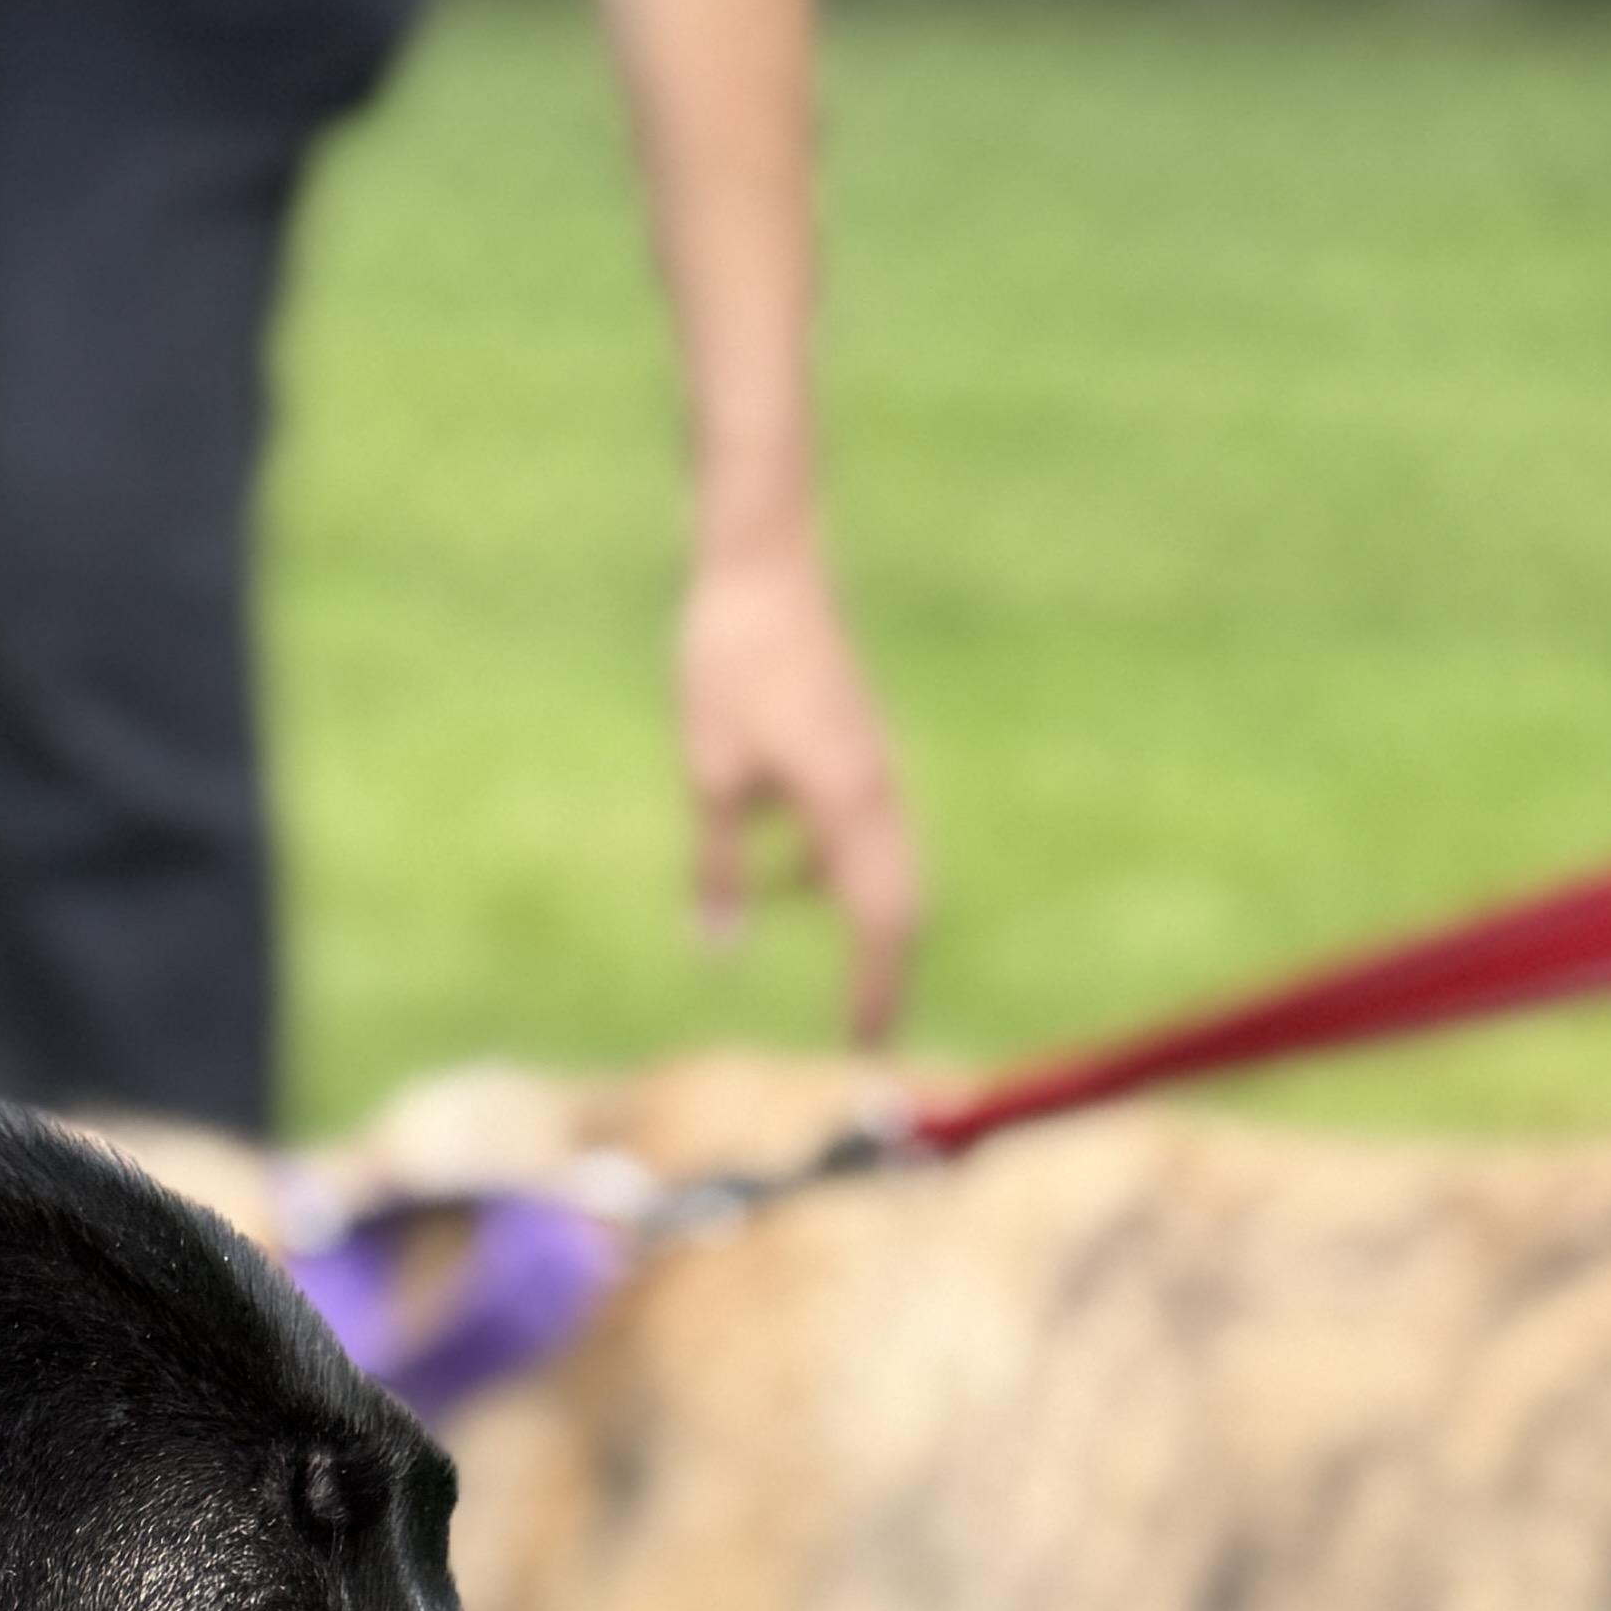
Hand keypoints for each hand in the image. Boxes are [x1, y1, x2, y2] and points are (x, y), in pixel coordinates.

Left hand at [676, 531, 920, 1046]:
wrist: (760, 565)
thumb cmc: (729, 663)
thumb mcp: (709, 776)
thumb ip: (718, 867)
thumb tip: (718, 948)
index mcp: (847, 803)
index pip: (881, 920)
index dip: (877, 987)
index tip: (865, 1045)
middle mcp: (876, 789)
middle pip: (901, 902)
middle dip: (888, 970)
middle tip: (869, 1032)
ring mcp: (872, 764)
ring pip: (886, 865)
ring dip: (868, 922)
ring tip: (848, 975)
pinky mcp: (856, 745)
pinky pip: (863, 830)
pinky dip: (842, 870)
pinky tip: (793, 877)